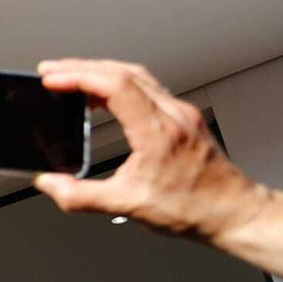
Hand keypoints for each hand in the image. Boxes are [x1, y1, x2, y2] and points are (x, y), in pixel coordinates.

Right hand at [32, 59, 258, 242]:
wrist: (233, 213)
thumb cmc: (193, 209)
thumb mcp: (128, 206)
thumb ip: (81, 197)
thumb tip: (49, 184)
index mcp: (159, 132)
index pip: (117, 86)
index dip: (79, 77)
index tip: (52, 79)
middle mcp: (173, 115)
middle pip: (124, 72)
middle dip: (82, 68)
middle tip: (51, 72)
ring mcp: (181, 113)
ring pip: (137, 75)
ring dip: (100, 71)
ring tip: (71, 79)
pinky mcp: (183, 118)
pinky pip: (147, 87)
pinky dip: (119, 83)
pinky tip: (104, 95)